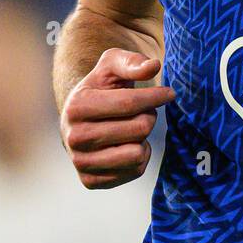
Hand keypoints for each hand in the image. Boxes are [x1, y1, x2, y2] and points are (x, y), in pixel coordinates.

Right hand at [60, 49, 173, 188]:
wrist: (81, 116)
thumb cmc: (101, 86)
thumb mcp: (112, 64)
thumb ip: (133, 62)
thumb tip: (154, 66)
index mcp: (76, 106)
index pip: (129, 103)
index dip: (155, 96)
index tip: (169, 93)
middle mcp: (73, 137)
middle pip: (139, 128)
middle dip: (148, 116)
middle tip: (142, 111)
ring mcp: (80, 162)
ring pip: (137, 153)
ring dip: (144, 138)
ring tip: (133, 128)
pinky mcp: (90, 181)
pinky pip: (134, 171)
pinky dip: (139, 156)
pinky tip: (126, 145)